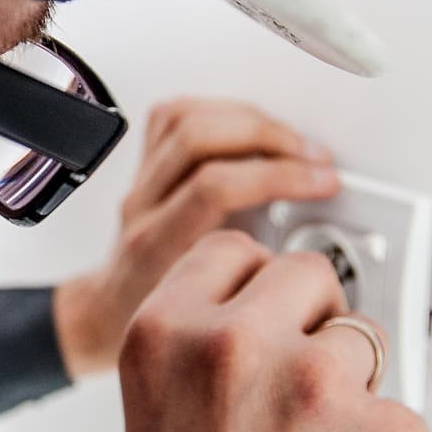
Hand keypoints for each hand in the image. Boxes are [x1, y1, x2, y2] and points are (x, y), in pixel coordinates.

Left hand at [54, 99, 338, 377]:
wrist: (110, 312)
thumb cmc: (158, 320)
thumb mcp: (214, 318)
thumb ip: (256, 286)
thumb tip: (319, 261)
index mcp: (157, 246)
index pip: (215, 186)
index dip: (278, 176)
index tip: (322, 183)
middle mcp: (142, 206)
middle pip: (199, 138)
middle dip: (270, 138)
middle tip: (315, 159)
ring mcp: (140, 181)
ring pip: (187, 118)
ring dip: (251, 120)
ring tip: (292, 142)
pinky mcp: (143, 163)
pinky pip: (174, 114)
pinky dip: (221, 111)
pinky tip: (250, 127)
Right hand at [111, 232, 431, 431]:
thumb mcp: (159, 429)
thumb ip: (205, 355)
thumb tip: (280, 319)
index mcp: (164, 336)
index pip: (235, 249)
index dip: (256, 290)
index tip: (264, 316)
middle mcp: (237, 346)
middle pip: (310, 276)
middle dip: (311, 326)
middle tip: (293, 404)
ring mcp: (322, 387)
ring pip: (368, 341)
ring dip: (354, 392)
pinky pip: (407, 415)